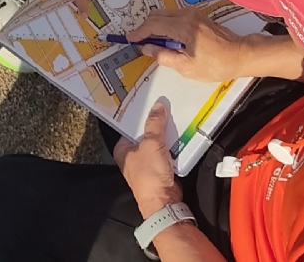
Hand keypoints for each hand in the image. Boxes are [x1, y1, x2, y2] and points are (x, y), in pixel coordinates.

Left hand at [114, 102, 182, 216]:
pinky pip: (167, 150)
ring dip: (165, 133)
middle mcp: (132, 155)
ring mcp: (147, 162)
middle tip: (164, 104)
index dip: (138, 114)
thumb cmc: (149, 173)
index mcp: (122, 149)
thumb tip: (158, 105)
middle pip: (144, 133)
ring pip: (157, 141)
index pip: (128, 125)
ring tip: (174, 114)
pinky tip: (180, 132)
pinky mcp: (161, 168)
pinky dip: (172, 143)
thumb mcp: (151, 143)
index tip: (147, 100)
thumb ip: (154, 123)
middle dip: (154, 122)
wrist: (164, 202)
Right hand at [127, 8, 244, 81]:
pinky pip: (175, 15)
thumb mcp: (187, 67)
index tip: (130, 39)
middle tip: (139, 41)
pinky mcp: (198, 16)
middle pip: (157, 15)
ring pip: (165, 14)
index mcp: (183, 27)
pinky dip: (165, 24)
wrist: (240, 54)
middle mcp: (186, 15)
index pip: (154, 25)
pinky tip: (167, 38)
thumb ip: (164, 56)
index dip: (139, 32)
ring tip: (152, 42)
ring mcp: (193, 13)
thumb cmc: (215, 65)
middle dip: (145, 27)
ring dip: (156, 25)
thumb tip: (147, 48)